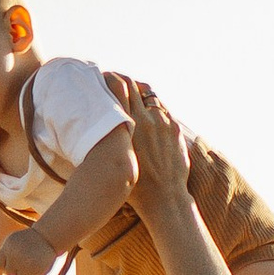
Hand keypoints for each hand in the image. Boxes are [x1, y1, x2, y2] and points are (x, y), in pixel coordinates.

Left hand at [0, 227, 67, 274]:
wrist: (50, 235)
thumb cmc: (30, 239)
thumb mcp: (13, 243)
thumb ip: (2, 255)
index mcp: (7, 248)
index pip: (2, 265)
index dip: (10, 263)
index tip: (19, 255)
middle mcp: (15, 257)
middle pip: (12, 274)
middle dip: (20, 269)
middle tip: (29, 259)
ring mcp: (26, 265)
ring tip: (35, 263)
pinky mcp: (38, 270)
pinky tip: (41, 269)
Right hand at [106, 75, 192, 211]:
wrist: (163, 197)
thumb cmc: (133, 183)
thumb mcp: (116, 155)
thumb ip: (111, 136)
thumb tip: (98, 125)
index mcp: (128, 123)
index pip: (118, 86)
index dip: (111, 78)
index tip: (104, 77)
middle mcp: (146, 118)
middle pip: (133, 85)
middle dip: (124, 81)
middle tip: (116, 81)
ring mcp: (163, 121)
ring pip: (150, 95)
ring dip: (141, 93)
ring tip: (133, 96)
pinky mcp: (174, 128)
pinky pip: (163, 109)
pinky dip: (154, 107)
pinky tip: (149, 113)